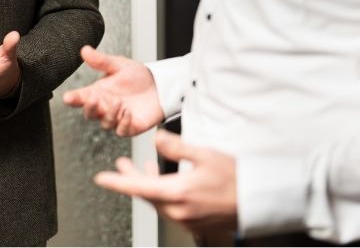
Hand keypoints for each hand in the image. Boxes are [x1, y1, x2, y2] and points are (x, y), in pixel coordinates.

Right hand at [61, 45, 164, 135]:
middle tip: (94, 99)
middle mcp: (104, 106)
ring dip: (110, 114)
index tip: (67, 97)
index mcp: (98, 92)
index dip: (73, 98)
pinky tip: (127, 113)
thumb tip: (84, 50)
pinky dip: (123, 123)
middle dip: (89, 108)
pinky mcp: (130, 126)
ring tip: (119, 103)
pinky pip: (122, 130)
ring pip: (105, 123)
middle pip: (90, 113)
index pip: (80, 97)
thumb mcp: (119, 65)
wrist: (159, 85)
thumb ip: (101, 61)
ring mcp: (116, 118)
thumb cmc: (137, 76)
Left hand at [94, 129, 237, 235]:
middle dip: (131, 179)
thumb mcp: (205, 154)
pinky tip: (165, 182)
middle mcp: (178, 210)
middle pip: (145, 195)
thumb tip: (157, 138)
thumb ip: (177, 146)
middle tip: (121, 166)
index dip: (118, 182)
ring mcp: (186, 219)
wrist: (257, 200)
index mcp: (177, 193)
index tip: (102, 178)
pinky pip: (169, 208)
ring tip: (143, 169)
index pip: (138, 188)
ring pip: (156, 201)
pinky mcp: (193, 222)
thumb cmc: (235, 178)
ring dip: (147, 185)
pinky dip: (161, 194)